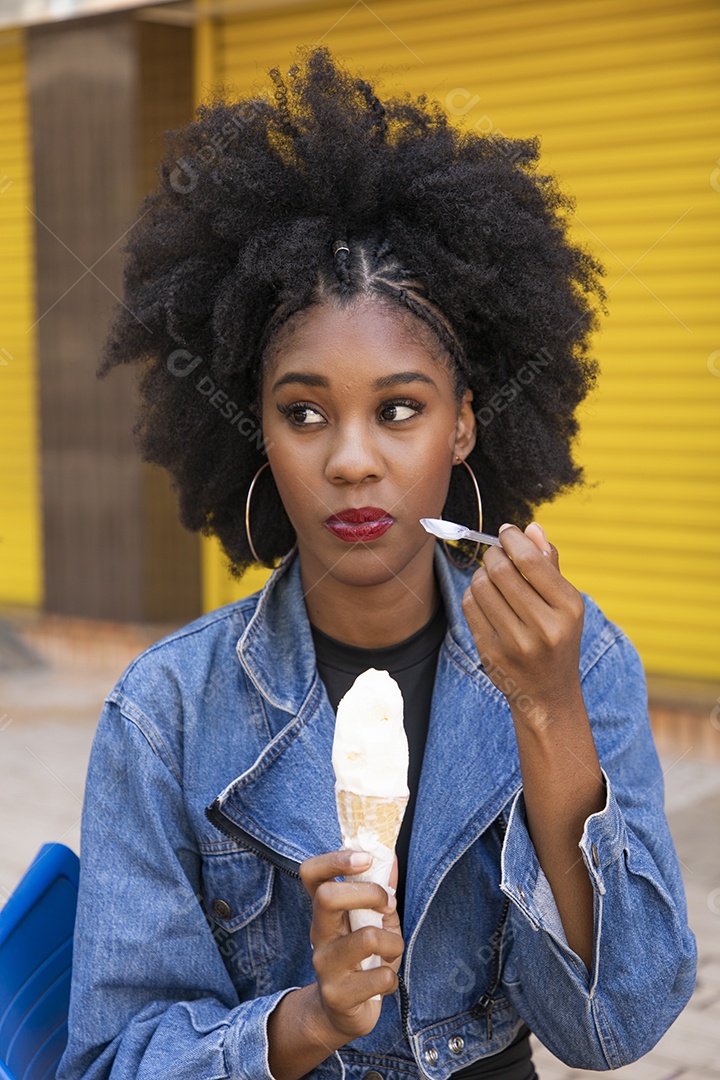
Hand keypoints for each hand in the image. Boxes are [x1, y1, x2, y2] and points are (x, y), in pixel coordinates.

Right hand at [299, 849, 403, 1043]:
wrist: (341, 1014)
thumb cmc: (363, 959)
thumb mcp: (374, 920)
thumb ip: (382, 890)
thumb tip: (392, 856)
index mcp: (325, 910)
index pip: (310, 873)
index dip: (336, 859)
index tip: (366, 858)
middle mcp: (319, 933)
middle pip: (327, 897)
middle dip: (369, 893)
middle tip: (387, 905)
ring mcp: (325, 965)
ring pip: (367, 938)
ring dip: (393, 942)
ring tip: (391, 951)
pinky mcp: (338, 995)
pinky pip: (381, 977)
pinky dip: (392, 977)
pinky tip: (383, 982)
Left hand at [461, 522, 584, 724]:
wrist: (547, 694)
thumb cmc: (557, 637)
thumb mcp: (565, 603)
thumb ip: (549, 563)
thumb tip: (531, 527)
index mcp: (569, 608)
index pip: (531, 561)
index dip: (512, 539)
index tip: (506, 531)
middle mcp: (544, 627)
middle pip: (501, 570)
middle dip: (493, 554)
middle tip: (495, 554)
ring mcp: (516, 643)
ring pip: (480, 586)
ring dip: (481, 574)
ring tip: (492, 578)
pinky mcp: (491, 652)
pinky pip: (470, 606)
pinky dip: (473, 594)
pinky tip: (486, 599)